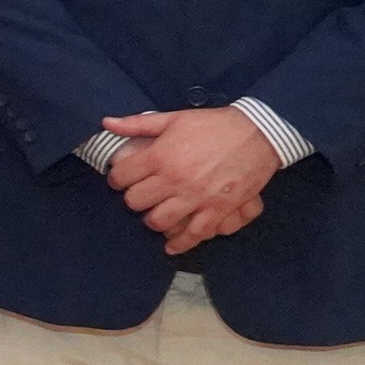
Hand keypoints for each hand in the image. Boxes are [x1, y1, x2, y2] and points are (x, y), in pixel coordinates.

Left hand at [102, 108, 280, 255]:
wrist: (257, 133)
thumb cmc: (213, 125)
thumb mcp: (173, 118)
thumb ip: (137, 123)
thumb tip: (107, 123)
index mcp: (160, 156)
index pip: (121, 177)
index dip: (117, 179)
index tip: (122, 180)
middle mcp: (174, 179)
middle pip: (136, 202)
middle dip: (134, 200)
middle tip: (140, 196)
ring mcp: (196, 197)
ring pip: (159, 221)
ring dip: (153, 220)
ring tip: (155, 215)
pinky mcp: (218, 209)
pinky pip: (194, 234)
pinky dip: (180, 244)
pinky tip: (171, 247)